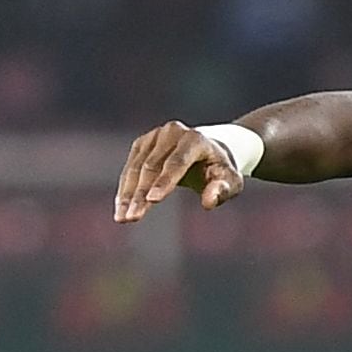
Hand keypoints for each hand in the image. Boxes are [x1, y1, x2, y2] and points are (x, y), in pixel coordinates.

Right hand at [114, 122, 249, 223]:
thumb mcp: (231, 181)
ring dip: (127, 194)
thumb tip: (209, 202)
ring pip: (136, 168)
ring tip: (122, 218)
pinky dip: (125, 190)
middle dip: (141, 194)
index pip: (177, 162)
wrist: (209, 150)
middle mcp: (172, 132)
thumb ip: (223, 190)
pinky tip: (121, 209)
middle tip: (132, 217)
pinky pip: (129, 169)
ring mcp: (154, 136)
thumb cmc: (220, 170)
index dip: (164, 181)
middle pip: (152, 166)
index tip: (152, 201)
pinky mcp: (142, 144)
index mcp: (196, 139)